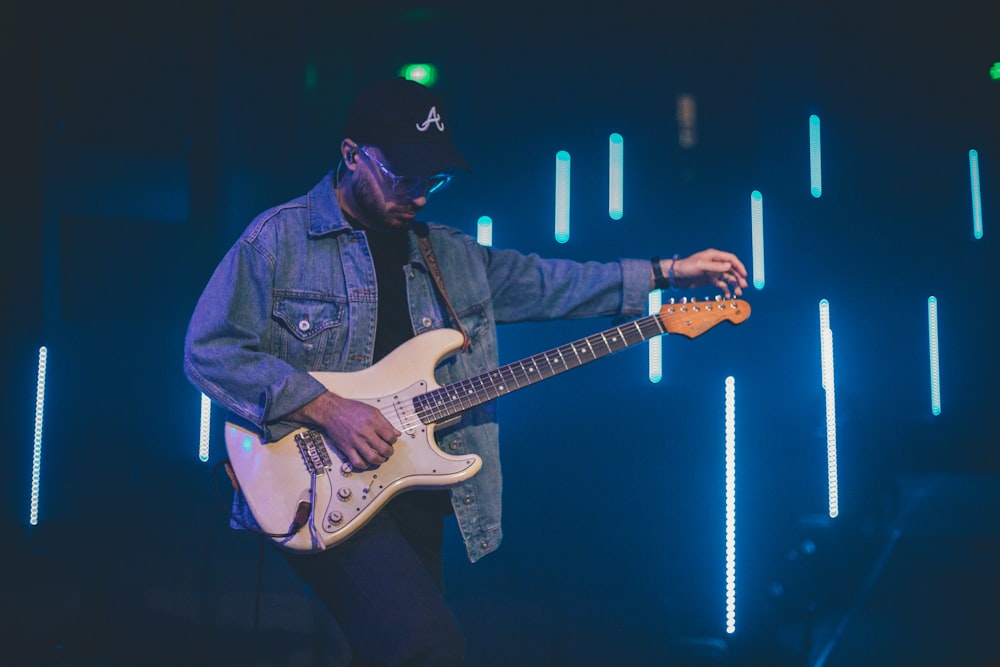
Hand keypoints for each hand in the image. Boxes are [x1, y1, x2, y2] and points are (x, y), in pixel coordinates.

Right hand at [285, 392, 399, 469]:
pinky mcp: (346, 448)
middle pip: (384, 449)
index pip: (391, 437)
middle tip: (388, 452)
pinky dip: (364, 465)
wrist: (331, 411)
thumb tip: (397, 433)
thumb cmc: (351, 409)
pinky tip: (366, 461)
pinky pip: (357, 462)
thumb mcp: (372, 410)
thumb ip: (386, 422)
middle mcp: (365, 432)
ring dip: (379, 461)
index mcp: (373, 421)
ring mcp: (356, 441)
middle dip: (389, 452)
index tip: (391, 441)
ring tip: (380, 458)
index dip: (393, 441)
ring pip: (373, 458)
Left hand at [669, 248, 747, 296]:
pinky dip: (725, 290)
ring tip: (738, 293)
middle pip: (731, 270)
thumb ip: (715, 267)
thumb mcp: (701, 266)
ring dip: (734, 285)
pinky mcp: (710, 280)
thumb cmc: (686, 267)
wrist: (676, 276)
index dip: (739, 266)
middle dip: (738, 278)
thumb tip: (729, 266)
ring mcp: (713, 272)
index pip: (731, 259)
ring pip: (728, 278)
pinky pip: (721, 285)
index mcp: (714, 256)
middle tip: (743, 286)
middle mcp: (716, 263)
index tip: (744, 275)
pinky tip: (728, 295)